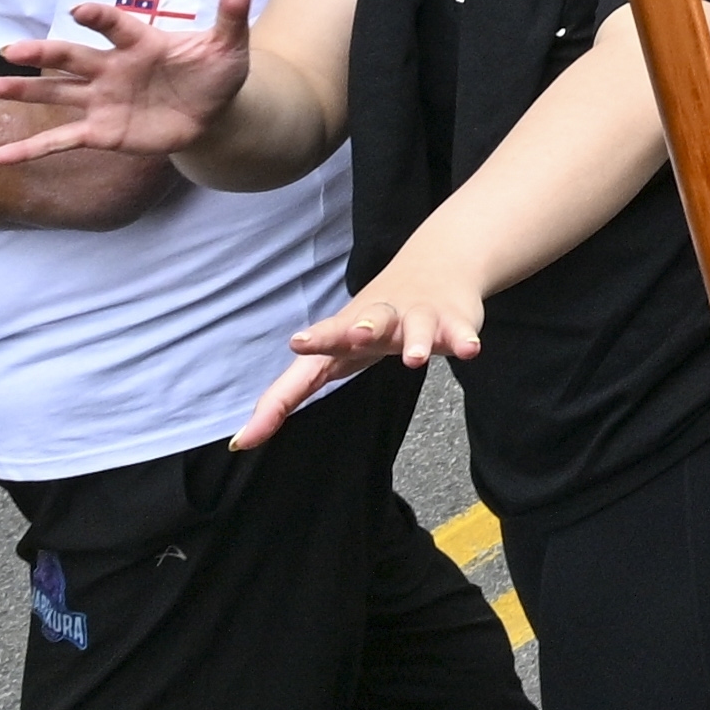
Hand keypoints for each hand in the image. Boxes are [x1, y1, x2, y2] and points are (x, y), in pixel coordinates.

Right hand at [0, 0, 259, 163]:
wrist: (214, 112)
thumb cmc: (216, 73)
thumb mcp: (230, 46)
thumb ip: (231, 16)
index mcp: (141, 43)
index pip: (116, 25)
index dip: (100, 18)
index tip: (81, 11)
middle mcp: (112, 69)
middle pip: (72, 58)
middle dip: (42, 53)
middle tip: (9, 50)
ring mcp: (101, 101)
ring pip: (55, 94)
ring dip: (21, 90)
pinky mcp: (99, 132)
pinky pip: (58, 140)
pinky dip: (27, 150)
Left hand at [242, 259, 482, 446]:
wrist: (437, 267)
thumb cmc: (372, 322)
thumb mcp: (330, 356)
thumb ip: (287, 396)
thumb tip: (241, 442)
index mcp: (344, 333)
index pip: (316, 350)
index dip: (300, 363)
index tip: (286, 361)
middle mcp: (377, 320)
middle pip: (363, 322)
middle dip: (354, 329)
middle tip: (348, 336)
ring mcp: (414, 316)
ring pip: (412, 326)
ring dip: (412, 340)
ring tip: (412, 360)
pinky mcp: (450, 318)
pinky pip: (457, 331)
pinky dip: (462, 339)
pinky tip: (468, 351)